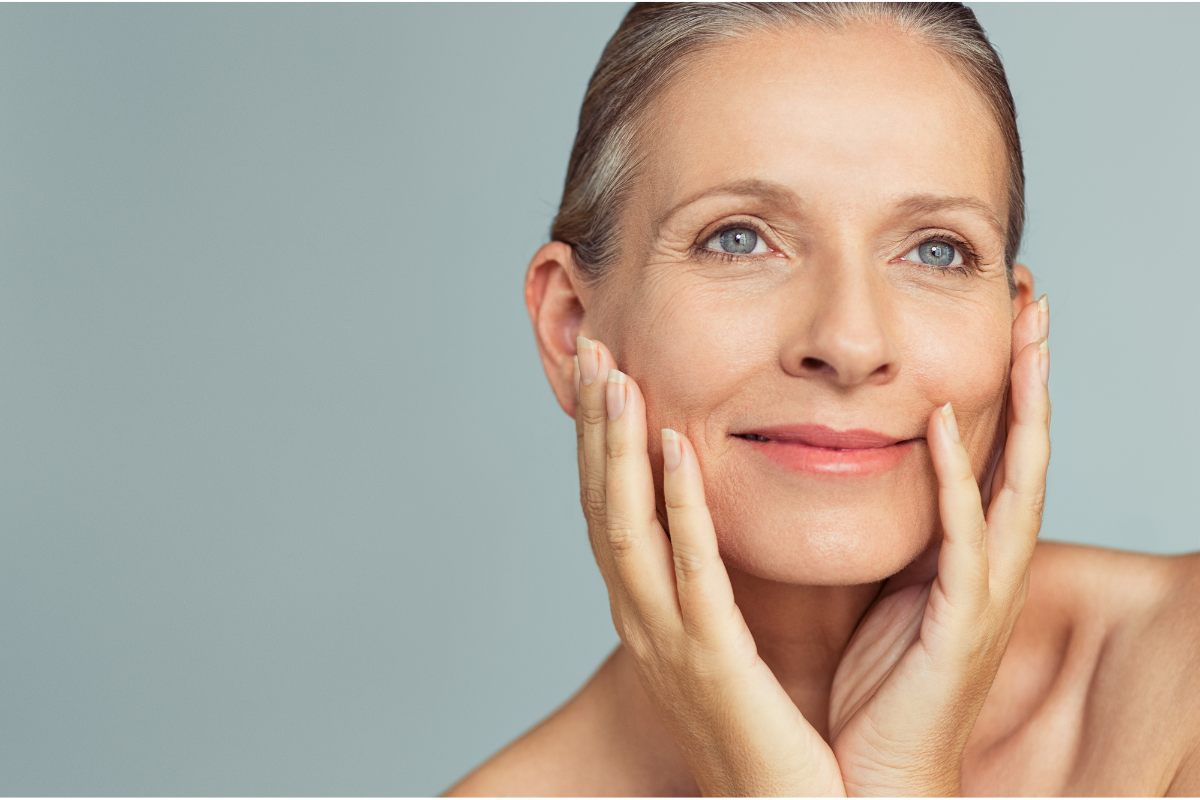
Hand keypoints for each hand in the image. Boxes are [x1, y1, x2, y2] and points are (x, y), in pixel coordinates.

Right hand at [573, 335, 843, 796]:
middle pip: (601, 506)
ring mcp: (667, 640)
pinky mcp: (712, 660)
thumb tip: (708, 523)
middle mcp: (640, 619)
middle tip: (593, 350)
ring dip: (617, 449)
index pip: (609, 510)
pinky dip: (678, 506)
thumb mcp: (719, 642)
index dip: (598, 442)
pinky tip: (674, 449)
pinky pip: (692, 571)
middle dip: (594, 428)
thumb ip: (708, 581)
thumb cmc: (762, 729)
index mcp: (645, 611)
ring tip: (617, 378)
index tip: (603, 375)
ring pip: (627, 527)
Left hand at [827, 295, 1050, 794]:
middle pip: (1027, 450)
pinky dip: (954, 480)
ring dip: (1021, 405)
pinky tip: (938, 426)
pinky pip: (963, 539)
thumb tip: (873, 473)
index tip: (1003, 317)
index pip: (998, 451)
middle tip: (1034, 298)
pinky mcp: (959, 621)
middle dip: (1033, 373)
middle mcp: (992, 565)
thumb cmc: (883, 688)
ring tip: (1022, 332)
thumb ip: (899, 533)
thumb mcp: (893, 590)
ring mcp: (985, 592)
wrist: (879, 774)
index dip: (1008, 384)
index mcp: (972, 555)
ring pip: (1016, 481)